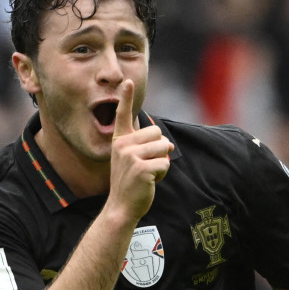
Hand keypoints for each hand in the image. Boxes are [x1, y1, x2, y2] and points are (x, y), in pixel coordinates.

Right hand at [106, 79, 169, 220]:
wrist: (121, 207)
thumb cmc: (130, 183)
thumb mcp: (132, 160)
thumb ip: (145, 147)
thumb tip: (169, 144)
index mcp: (119, 141)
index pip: (123, 115)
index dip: (126, 98)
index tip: (128, 82)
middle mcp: (122, 145)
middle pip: (157, 134)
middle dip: (160, 150)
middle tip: (147, 166)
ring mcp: (130, 156)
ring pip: (164, 148)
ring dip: (162, 163)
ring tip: (148, 174)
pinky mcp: (140, 169)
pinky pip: (165, 164)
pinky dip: (163, 174)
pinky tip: (150, 182)